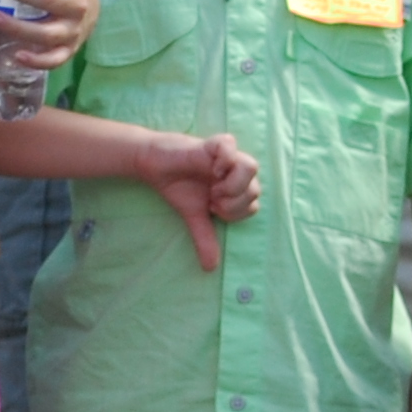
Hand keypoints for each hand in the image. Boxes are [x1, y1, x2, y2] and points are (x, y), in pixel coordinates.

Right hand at [139, 132, 258, 269]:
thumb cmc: (180, 187)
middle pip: (256, 190)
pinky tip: (211, 169)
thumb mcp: (194, 217)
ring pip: (251, 167)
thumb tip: (210, 268)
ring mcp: (228, 156)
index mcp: (237, 188)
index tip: (213, 209)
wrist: (155, 166)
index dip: (234, 213)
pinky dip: (224, 161)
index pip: (253, 206)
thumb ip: (205, 238)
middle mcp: (237, 172)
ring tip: (213, 186)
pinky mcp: (215, 143)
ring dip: (232, 184)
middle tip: (211, 199)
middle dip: (232, 202)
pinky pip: (231, 146)